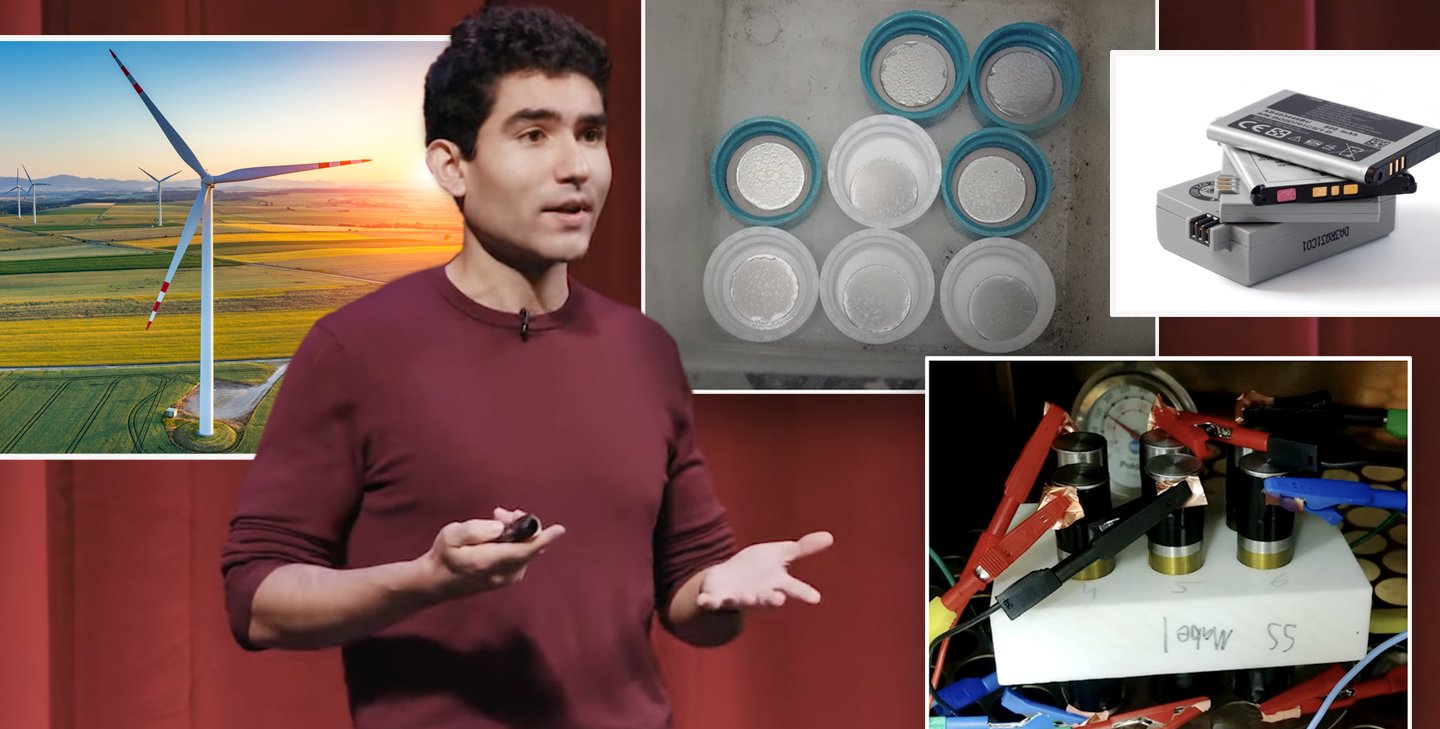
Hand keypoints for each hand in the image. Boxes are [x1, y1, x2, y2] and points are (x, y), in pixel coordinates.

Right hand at [419, 507, 565, 599]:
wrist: (436, 582)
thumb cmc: (443, 555)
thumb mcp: (451, 535)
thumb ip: (476, 529)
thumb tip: (500, 527)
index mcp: (489, 562)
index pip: (524, 550)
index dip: (544, 538)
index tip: (560, 529)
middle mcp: (503, 573)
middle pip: (529, 546)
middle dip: (522, 524)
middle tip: (502, 513)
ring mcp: (508, 578)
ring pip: (527, 549)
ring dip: (518, 532)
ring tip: (497, 519)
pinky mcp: (508, 577)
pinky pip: (522, 555)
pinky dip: (516, 541)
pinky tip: (499, 534)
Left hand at [697, 531, 833, 610]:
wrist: (727, 580)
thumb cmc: (757, 569)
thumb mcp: (779, 554)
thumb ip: (803, 548)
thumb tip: (830, 536)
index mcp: (774, 584)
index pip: (793, 588)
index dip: (803, 593)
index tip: (815, 598)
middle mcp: (759, 594)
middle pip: (768, 599)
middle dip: (772, 600)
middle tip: (778, 600)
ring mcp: (738, 598)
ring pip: (743, 601)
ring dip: (745, 599)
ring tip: (747, 596)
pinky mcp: (718, 599)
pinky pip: (712, 603)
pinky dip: (709, 603)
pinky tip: (705, 601)